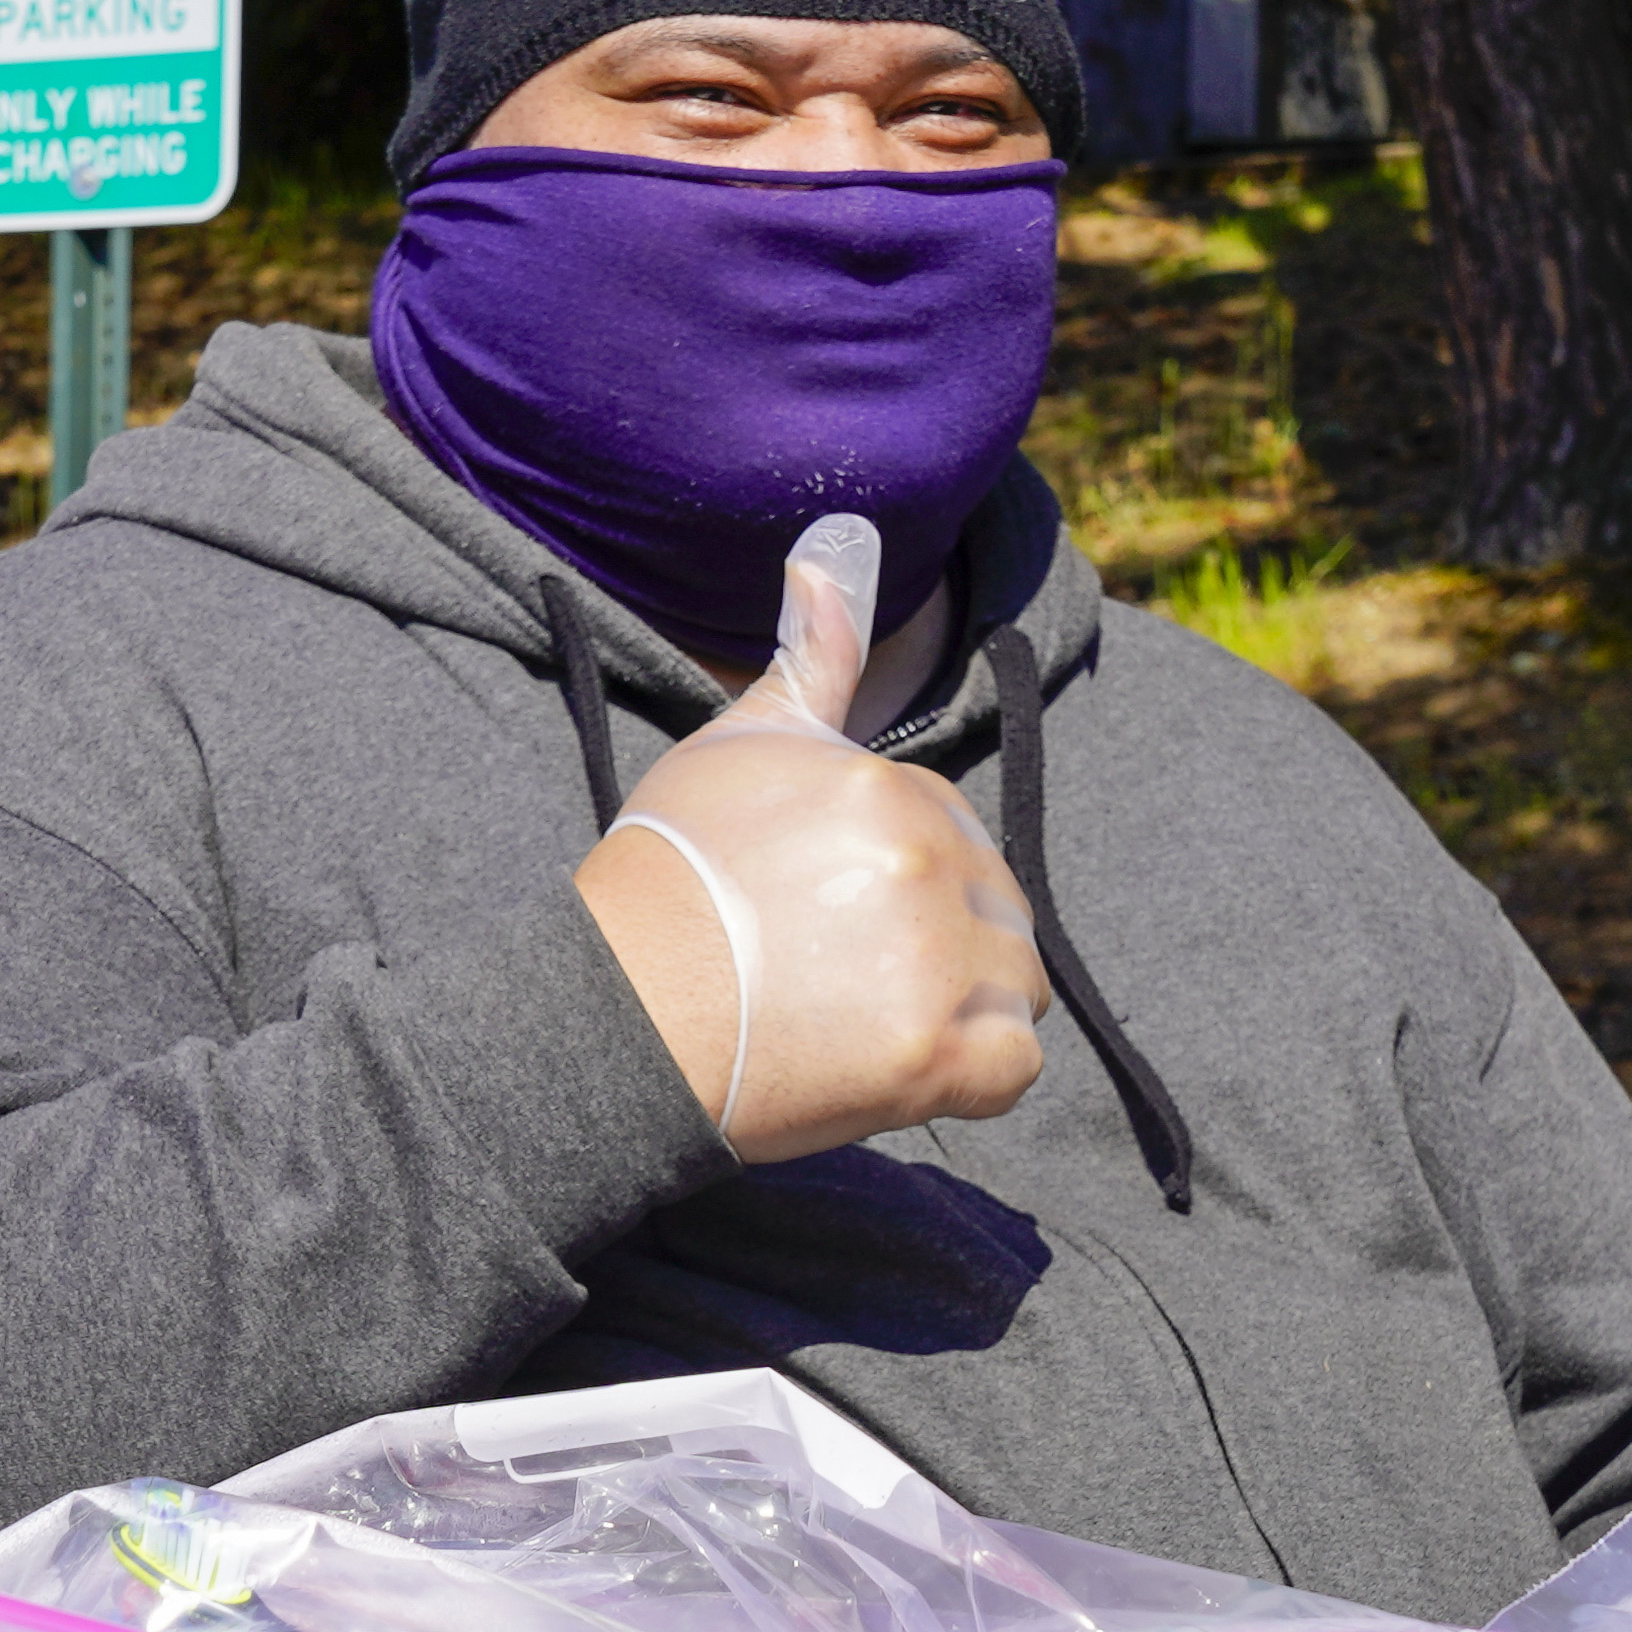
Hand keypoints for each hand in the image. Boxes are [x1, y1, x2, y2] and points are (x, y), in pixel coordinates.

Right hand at [573, 517, 1049, 1160]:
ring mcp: (939, 965)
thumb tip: (837, 551)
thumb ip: (812, 659)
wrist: (616, 1013)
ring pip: (1015, 987)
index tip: (830, 916)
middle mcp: (927, 865)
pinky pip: (1015, 1069)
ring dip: (960, 1011)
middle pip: (1000, 910)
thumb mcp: (737, 747)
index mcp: (891, 788)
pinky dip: (970, 1080)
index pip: (957, 834)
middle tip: (840, 976)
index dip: (902, 882)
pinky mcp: (936, 1060)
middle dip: (942, 944)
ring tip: (861, 1021)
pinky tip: (896, 1069)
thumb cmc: (668, 878)